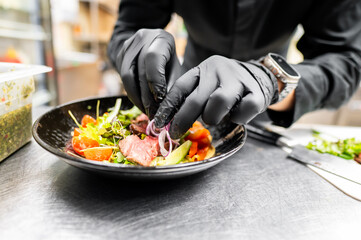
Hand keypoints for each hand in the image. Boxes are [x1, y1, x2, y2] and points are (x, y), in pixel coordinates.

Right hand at [115, 29, 180, 117]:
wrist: (152, 44)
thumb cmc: (169, 61)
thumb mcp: (176, 69)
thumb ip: (173, 85)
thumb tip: (168, 107)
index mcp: (161, 38)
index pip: (153, 58)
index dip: (155, 80)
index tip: (160, 99)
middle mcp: (142, 38)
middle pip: (140, 70)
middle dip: (147, 96)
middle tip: (154, 114)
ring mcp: (128, 45)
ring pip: (127, 76)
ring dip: (137, 98)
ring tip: (147, 111)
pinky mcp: (119, 55)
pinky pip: (122, 78)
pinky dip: (132, 94)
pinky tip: (141, 103)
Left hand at [154, 55, 278, 137]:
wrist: (260, 76)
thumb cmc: (225, 86)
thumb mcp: (206, 84)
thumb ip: (191, 97)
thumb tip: (169, 120)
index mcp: (204, 69)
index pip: (180, 88)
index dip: (167, 108)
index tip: (159, 123)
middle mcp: (219, 71)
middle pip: (196, 98)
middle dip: (183, 120)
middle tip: (176, 133)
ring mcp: (238, 80)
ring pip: (219, 101)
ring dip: (212, 116)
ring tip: (213, 117)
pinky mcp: (256, 93)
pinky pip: (243, 110)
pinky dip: (238, 118)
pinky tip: (236, 116)